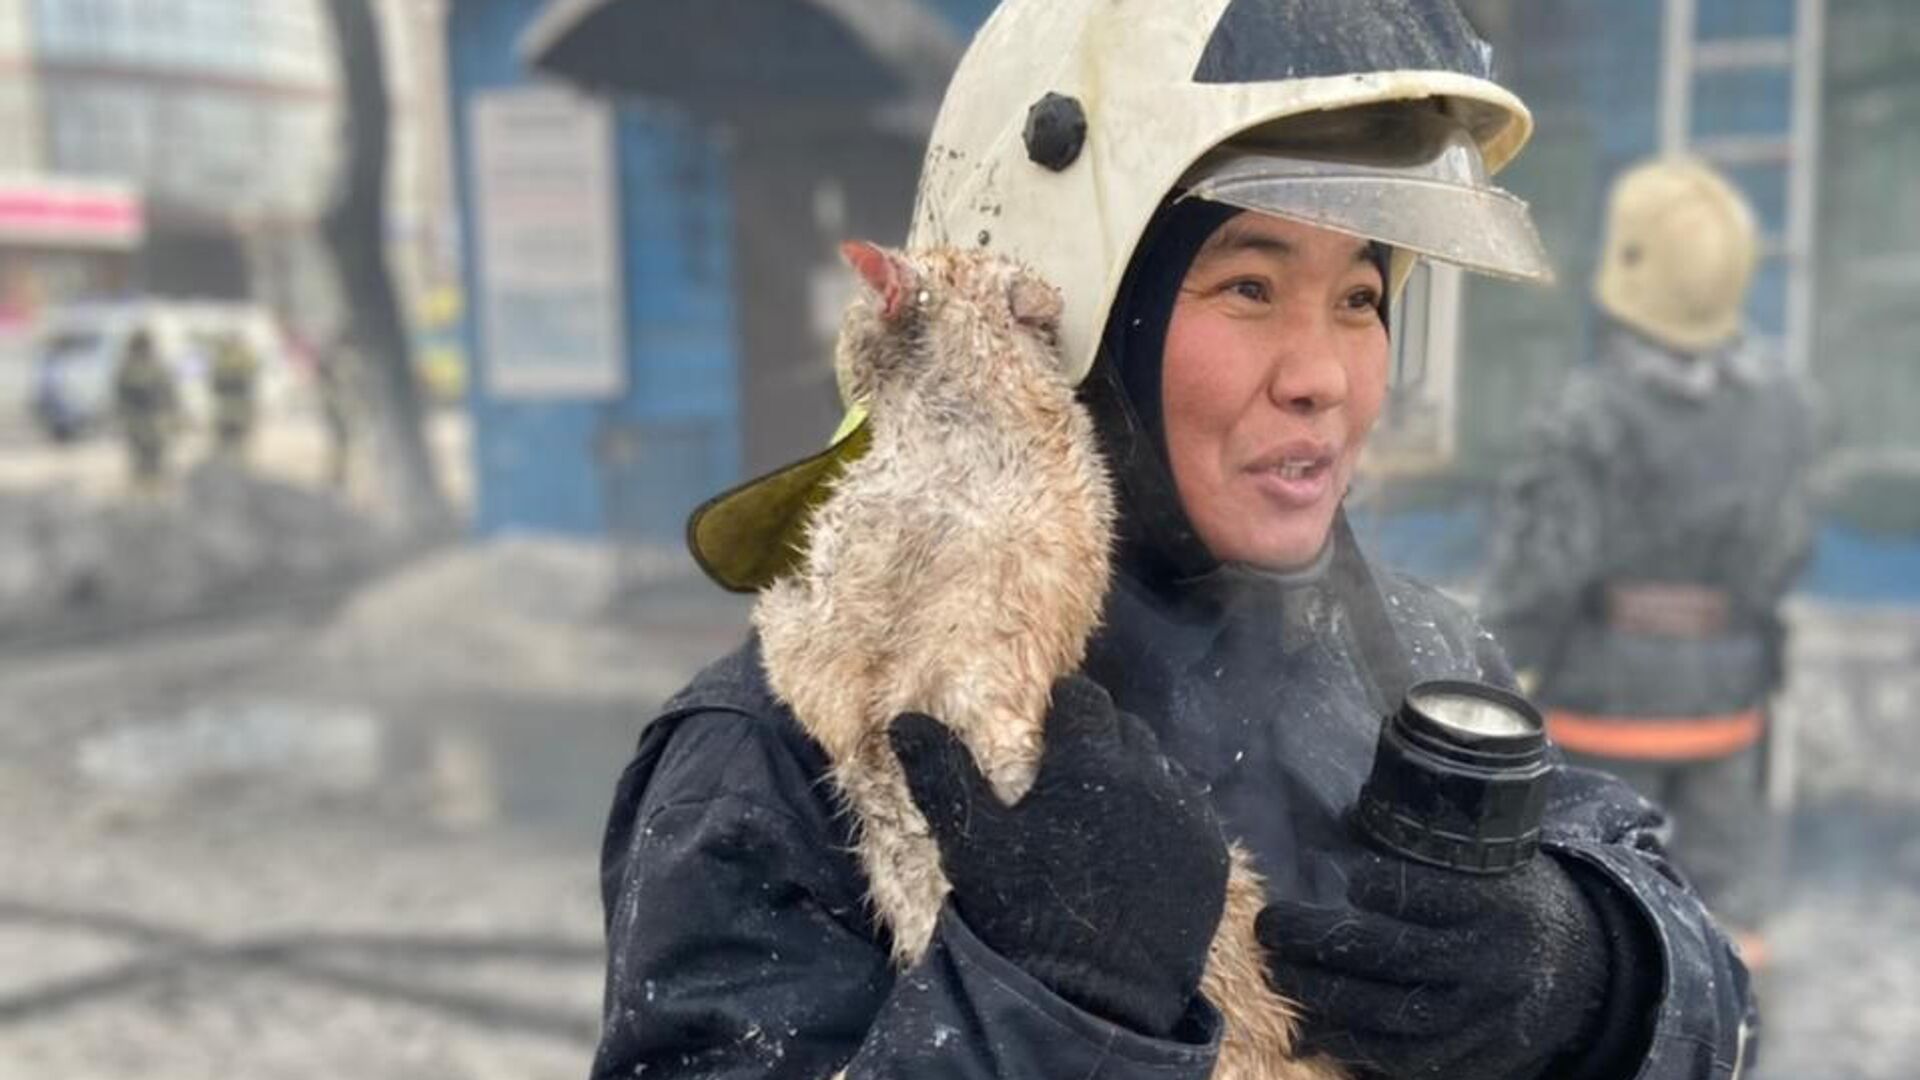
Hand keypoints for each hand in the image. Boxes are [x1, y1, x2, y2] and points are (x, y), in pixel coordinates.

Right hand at [888, 675, 1227, 1037]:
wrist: (1092, 999)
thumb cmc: (1024, 914)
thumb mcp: (974, 845)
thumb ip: (944, 776)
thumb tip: (906, 721)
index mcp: (1091, 763)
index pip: (1085, 702)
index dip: (1066, 705)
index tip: (1050, 719)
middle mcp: (1150, 780)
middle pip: (1128, 731)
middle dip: (1101, 736)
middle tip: (1072, 763)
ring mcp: (1187, 822)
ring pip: (1164, 770)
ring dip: (1138, 774)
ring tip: (1107, 805)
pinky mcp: (1210, 861)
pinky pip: (1191, 816)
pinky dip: (1167, 816)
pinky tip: (1140, 844)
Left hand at [1256, 852, 1613, 1079]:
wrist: (1586, 973)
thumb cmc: (1513, 903)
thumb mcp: (1493, 865)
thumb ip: (1430, 854)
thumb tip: (1342, 819)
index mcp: (1497, 906)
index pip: (1430, 896)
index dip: (1382, 888)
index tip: (1349, 880)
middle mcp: (1492, 965)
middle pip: (1396, 955)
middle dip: (1321, 942)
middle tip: (1270, 927)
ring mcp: (1485, 1020)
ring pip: (1395, 1015)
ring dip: (1325, 998)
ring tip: (1279, 975)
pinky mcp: (1477, 1060)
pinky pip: (1409, 1063)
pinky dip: (1355, 1050)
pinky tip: (1314, 1030)